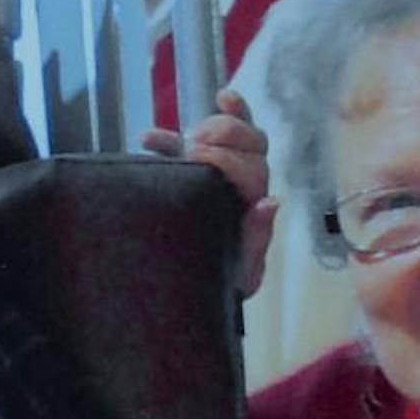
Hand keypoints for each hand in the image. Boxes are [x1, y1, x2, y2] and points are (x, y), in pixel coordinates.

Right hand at [140, 87, 277, 295]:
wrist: (192, 294)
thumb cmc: (224, 284)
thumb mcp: (244, 274)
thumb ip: (258, 241)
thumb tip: (272, 201)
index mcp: (254, 203)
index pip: (254, 168)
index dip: (229, 158)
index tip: (196, 158)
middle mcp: (245, 182)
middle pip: (253, 140)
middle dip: (224, 134)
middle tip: (191, 147)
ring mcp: (221, 172)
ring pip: (236, 131)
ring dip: (212, 124)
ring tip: (184, 139)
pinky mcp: (192, 171)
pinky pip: (194, 142)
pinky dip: (172, 136)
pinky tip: (148, 138)